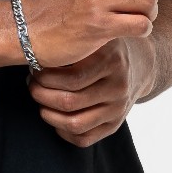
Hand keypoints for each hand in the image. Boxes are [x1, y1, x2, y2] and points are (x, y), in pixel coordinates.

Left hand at [25, 38, 152, 147]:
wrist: (140, 63)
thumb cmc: (104, 45)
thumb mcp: (94, 33)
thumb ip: (72, 37)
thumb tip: (33, 46)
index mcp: (111, 61)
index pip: (72, 78)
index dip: (45, 77)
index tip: (33, 67)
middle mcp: (118, 87)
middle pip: (70, 102)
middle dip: (41, 94)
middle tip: (31, 83)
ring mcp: (118, 109)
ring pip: (75, 124)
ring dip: (48, 114)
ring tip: (39, 100)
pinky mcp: (115, 125)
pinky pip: (83, 139)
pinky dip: (61, 130)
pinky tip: (53, 115)